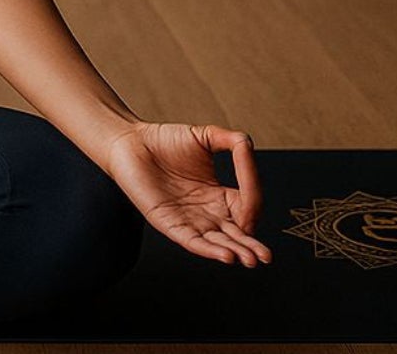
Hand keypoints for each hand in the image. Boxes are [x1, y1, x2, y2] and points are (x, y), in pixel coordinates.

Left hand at [105, 120, 271, 266]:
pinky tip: (226, 255)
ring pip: (218, 242)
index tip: (254, 201)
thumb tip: (249, 146)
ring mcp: (188, 220)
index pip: (246, 207)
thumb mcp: (207, 137)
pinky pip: (192, 242)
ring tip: (250, 259)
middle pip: (236, 234)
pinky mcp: (169, 224)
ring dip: (235, 251)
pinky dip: (209, 250)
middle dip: (252, 246)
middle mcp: (207, 212)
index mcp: (219, 195)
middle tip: (265, 257)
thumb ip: (233, 141)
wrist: (131, 141)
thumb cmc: (165, 140)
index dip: (254, 206)